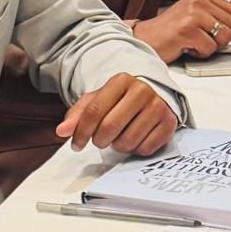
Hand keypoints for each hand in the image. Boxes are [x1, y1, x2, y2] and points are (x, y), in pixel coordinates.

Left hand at [55, 74, 177, 154]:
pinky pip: (144, 149)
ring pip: (127, 142)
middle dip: (99, 140)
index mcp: (121, 81)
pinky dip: (135, 150)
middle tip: (100, 140)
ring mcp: (158, 107)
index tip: (76, 145)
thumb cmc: (121, 100)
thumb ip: (77, 115)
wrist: (155, 95)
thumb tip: (61, 131)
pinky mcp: (169, 123)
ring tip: (119, 137)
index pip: (94, 111)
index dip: (81, 132)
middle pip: (109, 128)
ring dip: (117, 146)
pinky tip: (135, 139)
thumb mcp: (97, 100)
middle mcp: (142, 91)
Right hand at [135, 0, 230, 61]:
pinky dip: (200, 53)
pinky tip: (187, 47)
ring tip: (195, 43)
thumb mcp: (194, 13)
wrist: (145, 39)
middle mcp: (198, 1)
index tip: (214, 33)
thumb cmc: (170, 30)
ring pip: (223, 37)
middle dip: (222, 39)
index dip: (229, 27)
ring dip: (211, 47)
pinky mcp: (187, 31)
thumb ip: (214, 13)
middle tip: (204, 41)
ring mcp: (192, 15)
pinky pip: (209, 48)